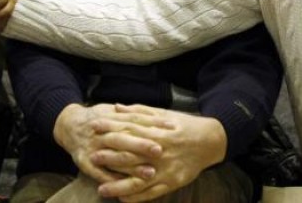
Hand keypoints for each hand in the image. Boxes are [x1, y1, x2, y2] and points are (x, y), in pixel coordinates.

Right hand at [54, 104, 158, 184]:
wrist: (68, 125)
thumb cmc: (97, 118)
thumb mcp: (112, 111)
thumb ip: (131, 113)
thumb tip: (157, 116)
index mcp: (112, 118)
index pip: (135, 119)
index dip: (152, 123)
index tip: (169, 128)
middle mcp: (103, 133)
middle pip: (124, 138)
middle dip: (142, 145)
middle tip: (160, 151)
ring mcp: (93, 148)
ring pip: (114, 158)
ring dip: (132, 167)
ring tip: (150, 174)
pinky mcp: (85, 163)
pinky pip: (99, 174)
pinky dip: (112, 181)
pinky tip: (126, 188)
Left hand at [91, 105, 227, 201]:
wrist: (210, 141)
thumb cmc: (183, 125)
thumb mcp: (163, 114)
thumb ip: (139, 112)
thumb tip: (116, 107)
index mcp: (157, 132)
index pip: (129, 129)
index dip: (110, 128)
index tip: (93, 126)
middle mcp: (160, 151)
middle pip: (131, 155)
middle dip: (110, 156)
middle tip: (91, 156)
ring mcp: (166, 169)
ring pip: (139, 179)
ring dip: (119, 185)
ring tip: (101, 189)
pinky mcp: (172, 182)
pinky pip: (152, 193)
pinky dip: (137, 197)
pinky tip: (122, 199)